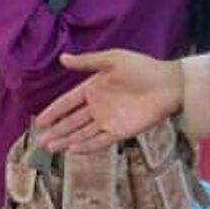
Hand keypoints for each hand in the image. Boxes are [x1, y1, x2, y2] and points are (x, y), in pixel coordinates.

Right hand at [33, 50, 184, 152]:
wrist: (170, 84)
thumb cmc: (142, 68)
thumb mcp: (113, 60)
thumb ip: (87, 62)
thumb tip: (62, 58)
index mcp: (93, 89)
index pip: (67, 103)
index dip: (53, 112)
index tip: (39, 121)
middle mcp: (98, 107)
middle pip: (72, 122)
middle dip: (56, 131)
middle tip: (39, 142)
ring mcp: (108, 121)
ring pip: (82, 133)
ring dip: (66, 140)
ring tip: (50, 148)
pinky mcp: (121, 132)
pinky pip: (100, 141)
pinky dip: (86, 146)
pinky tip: (73, 150)